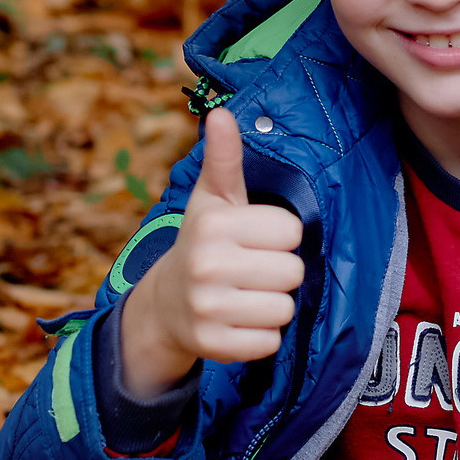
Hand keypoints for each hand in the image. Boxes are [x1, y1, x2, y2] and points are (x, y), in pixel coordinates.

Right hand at [118, 107, 305, 400]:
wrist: (166, 304)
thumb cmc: (204, 242)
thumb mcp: (213, 199)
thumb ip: (225, 158)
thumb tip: (221, 113)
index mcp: (214, 224)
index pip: (291, 231)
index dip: (279, 236)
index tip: (254, 239)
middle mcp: (207, 265)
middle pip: (293, 271)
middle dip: (279, 272)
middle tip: (251, 270)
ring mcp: (207, 308)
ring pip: (285, 309)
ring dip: (273, 305)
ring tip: (245, 295)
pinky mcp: (213, 345)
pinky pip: (270, 342)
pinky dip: (261, 336)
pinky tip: (238, 321)